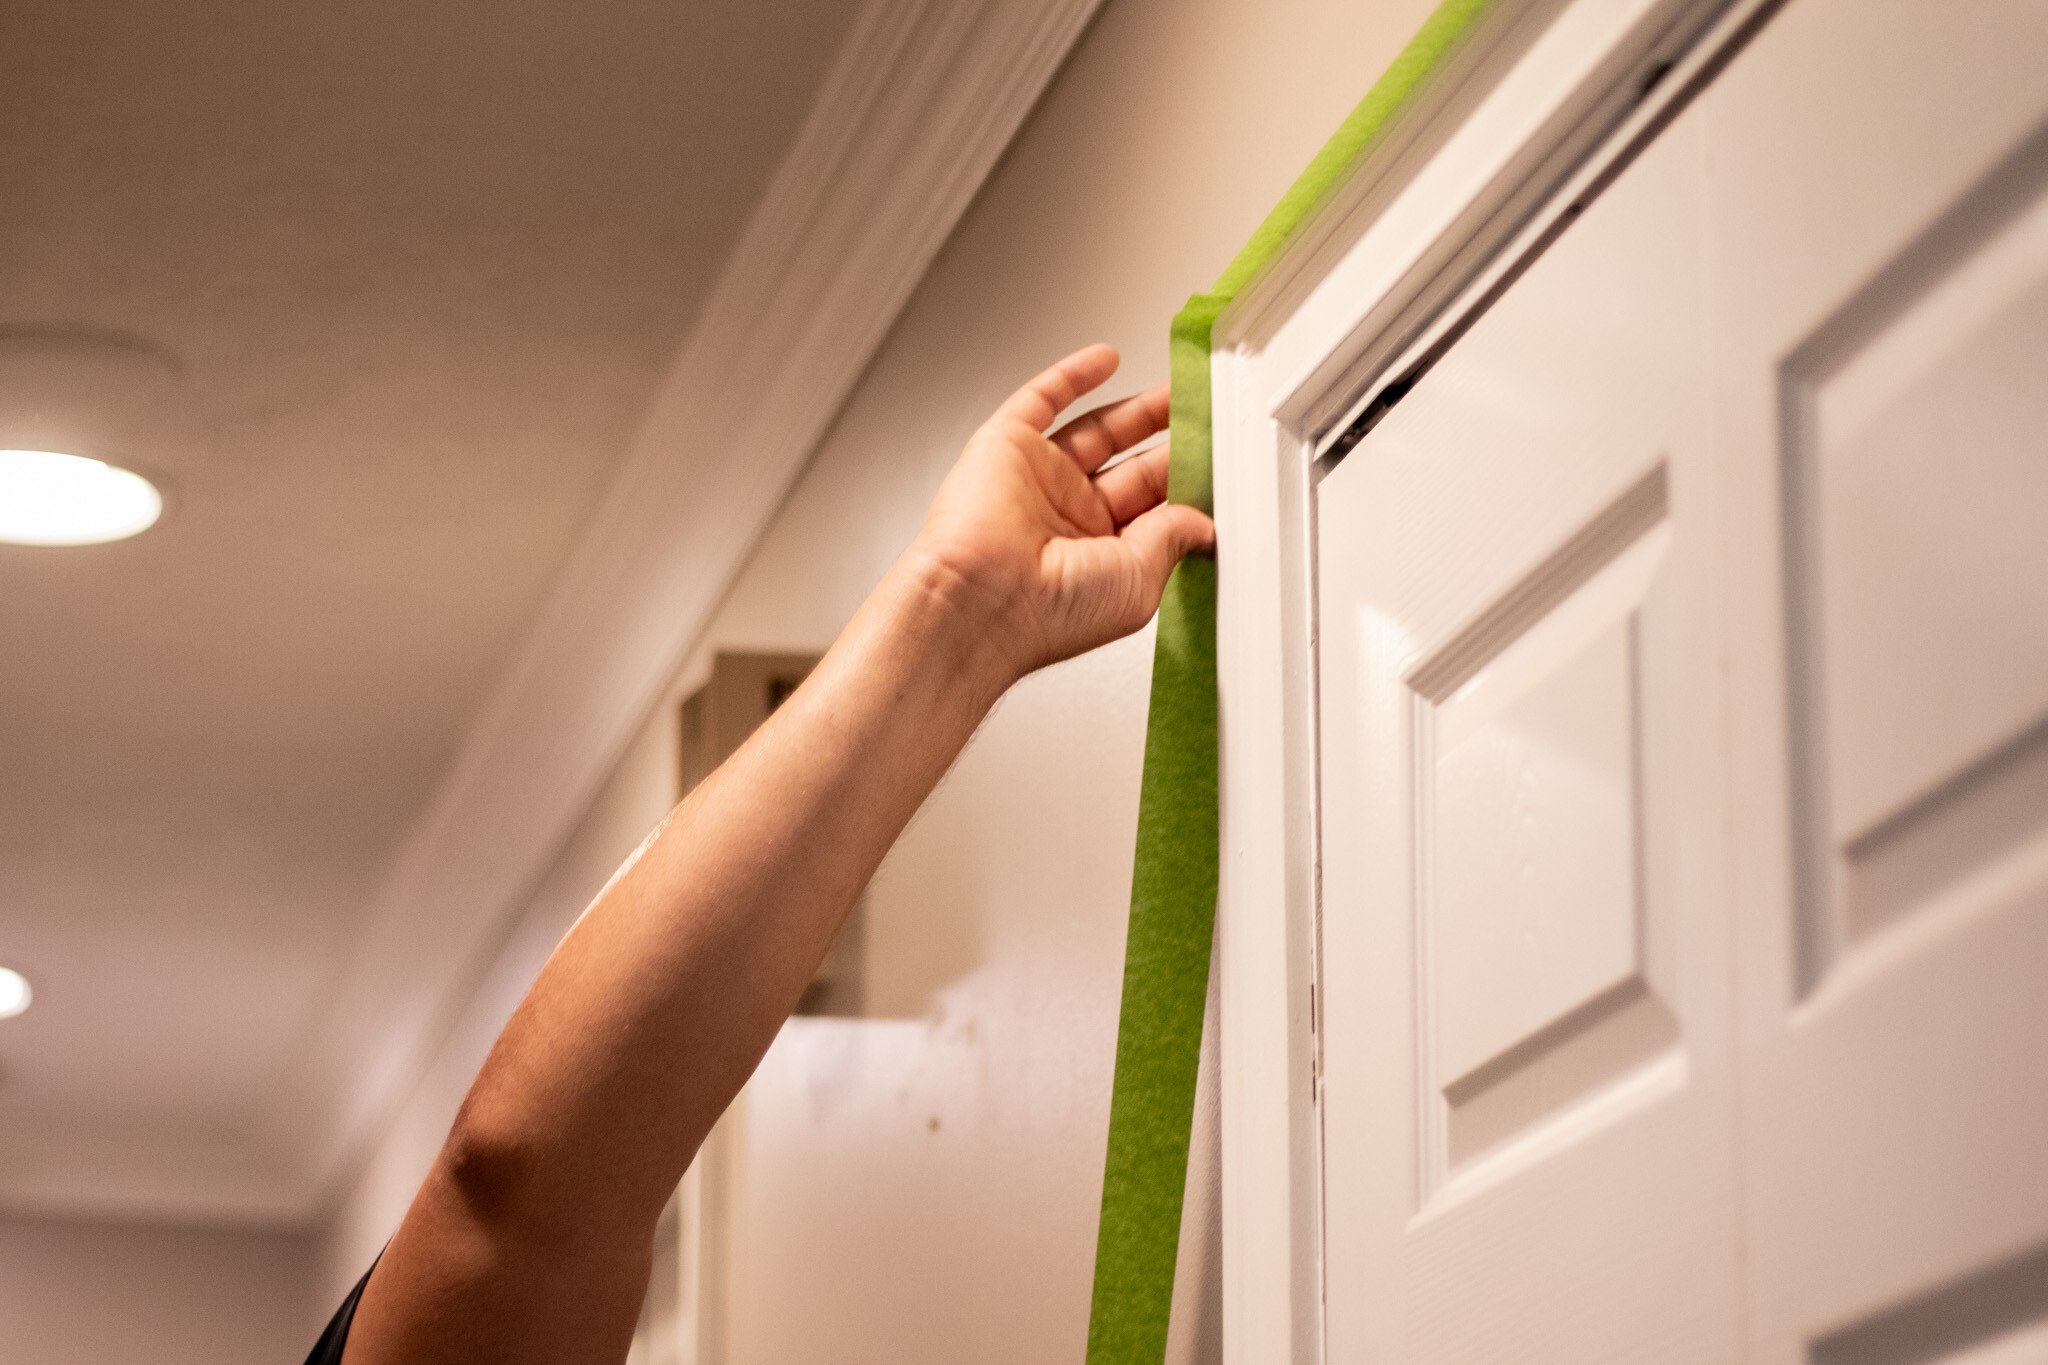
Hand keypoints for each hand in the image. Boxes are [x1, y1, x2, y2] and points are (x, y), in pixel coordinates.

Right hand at [908, 344, 1216, 681]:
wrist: (981, 599)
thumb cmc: (1047, 612)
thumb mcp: (1139, 580)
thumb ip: (1172, 539)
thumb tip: (1201, 522)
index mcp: (1101, 558)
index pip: (1155, 509)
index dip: (1188, 481)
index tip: (1219, 460)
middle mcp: (1068, 519)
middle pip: (1133, 468)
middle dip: (1172, 441)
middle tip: (1207, 417)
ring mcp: (1038, 480)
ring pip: (1097, 431)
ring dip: (1139, 409)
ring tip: (1178, 389)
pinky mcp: (1006, 447)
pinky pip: (1042, 400)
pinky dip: (1073, 376)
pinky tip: (1106, 360)